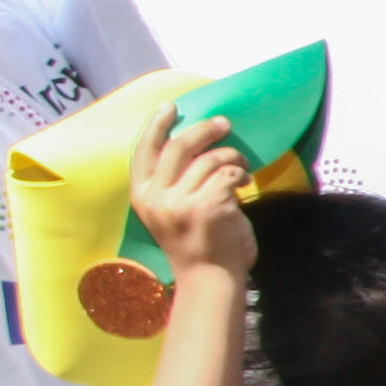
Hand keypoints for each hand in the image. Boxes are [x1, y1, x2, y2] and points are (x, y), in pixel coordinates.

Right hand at [132, 110, 261, 279]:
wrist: (210, 278)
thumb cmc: (196, 243)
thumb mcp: (169, 212)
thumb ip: (173, 182)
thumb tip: (193, 143)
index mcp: (142, 197)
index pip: (144, 153)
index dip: (156, 126)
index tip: (171, 107)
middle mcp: (156, 199)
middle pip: (178, 146)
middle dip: (204, 129)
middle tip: (224, 124)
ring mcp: (180, 203)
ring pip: (209, 159)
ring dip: (231, 157)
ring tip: (239, 167)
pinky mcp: (207, 206)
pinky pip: (228, 173)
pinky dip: (240, 173)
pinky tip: (243, 183)